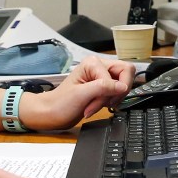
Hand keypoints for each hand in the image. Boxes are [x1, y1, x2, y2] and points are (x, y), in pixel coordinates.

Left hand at [20, 56, 135, 128]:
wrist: (52, 114)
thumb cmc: (60, 103)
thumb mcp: (82, 94)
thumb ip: (104, 87)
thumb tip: (123, 86)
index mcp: (93, 63)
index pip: (120, 72)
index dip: (112, 90)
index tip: (99, 100)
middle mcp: (99, 68)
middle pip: (126, 75)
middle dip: (117, 92)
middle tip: (105, 102)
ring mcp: (101, 79)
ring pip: (122, 86)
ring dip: (111, 100)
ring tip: (94, 106)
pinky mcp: (102, 89)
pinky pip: (117, 94)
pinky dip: (110, 103)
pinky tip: (97, 106)